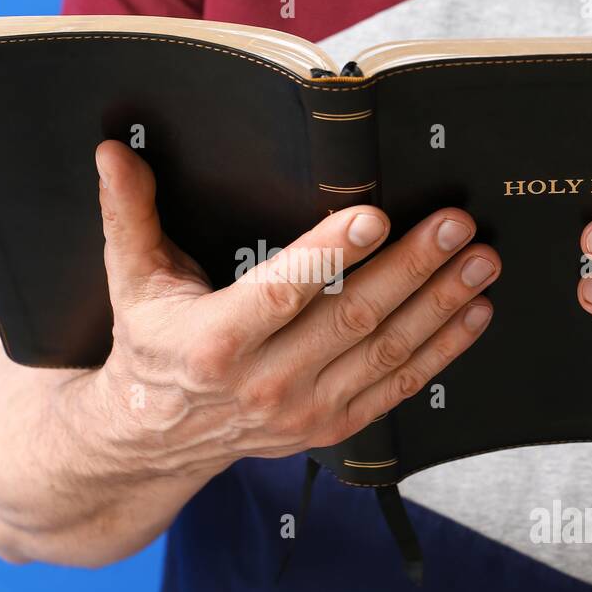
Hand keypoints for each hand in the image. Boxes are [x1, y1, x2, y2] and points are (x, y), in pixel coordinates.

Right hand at [86, 140, 499, 478]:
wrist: (153, 440)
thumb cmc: (148, 347)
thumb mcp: (130, 282)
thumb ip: (130, 215)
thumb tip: (112, 150)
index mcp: (213, 342)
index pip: (281, 293)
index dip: (330, 255)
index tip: (374, 217)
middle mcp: (263, 384)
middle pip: (351, 319)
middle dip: (412, 268)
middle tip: (455, 223)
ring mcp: (302, 413)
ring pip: (385, 353)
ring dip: (440, 305)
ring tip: (480, 260)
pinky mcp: (329, 429)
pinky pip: (396, 389)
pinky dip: (441, 351)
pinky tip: (473, 313)